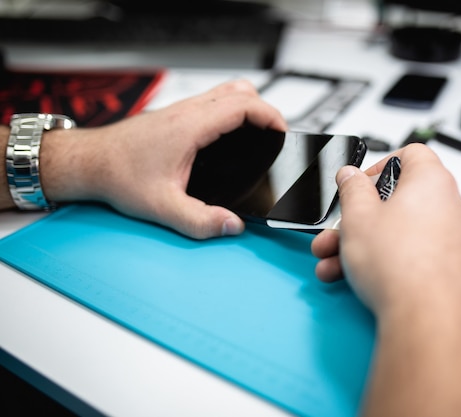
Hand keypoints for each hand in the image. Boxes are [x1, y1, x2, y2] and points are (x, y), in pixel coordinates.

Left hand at [40, 79, 286, 238]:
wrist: (89, 162)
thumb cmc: (118, 176)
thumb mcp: (162, 207)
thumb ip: (200, 221)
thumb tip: (231, 225)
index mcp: (190, 127)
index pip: (242, 105)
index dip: (270, 115)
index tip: (282, 132)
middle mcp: (187, 112)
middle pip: (239, 91)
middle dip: (264, 110)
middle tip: (273, 135)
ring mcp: (181, 110)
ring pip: (225, 92)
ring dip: (247, 107)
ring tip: (257, 134)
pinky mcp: (175, 115)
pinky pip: (212, 102)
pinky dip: (230, 112)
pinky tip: (228, 139)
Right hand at [311, 144, 460, 416]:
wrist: (426, 315)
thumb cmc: (402, 264)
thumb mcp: (358, 215)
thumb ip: (351, 188)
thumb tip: (351, 175)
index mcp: (430, 180)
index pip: (410, 154)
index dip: (379, 165)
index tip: (358, 184)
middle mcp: (445, 205)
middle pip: (394, 200)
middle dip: (355, 217)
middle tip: (336, 229)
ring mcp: (445, 237)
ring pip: (393, 230)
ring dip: (357, 243)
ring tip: (331, 259)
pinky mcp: (441, 264)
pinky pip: (403, 252)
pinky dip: (377, 259)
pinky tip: (348, 275)